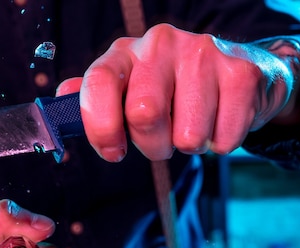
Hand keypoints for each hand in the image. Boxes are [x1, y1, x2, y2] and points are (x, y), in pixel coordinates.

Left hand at [57, 23, 299, 161]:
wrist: (238, 73)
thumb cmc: (170, 90)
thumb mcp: (126, 89)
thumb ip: (92, 99)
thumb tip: (59, 105)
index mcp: (124, 53)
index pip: (98, 84)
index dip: (101, 127)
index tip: (114, 151)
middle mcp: (160, 44)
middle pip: (144, 115)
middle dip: (152, 145)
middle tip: (162, 139)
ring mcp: (203, 53)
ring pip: (187, 135)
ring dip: (189, 145)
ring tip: (193, 125)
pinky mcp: (241, 73)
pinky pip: (223, 139)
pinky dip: (220, 144)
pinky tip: (219, 121)